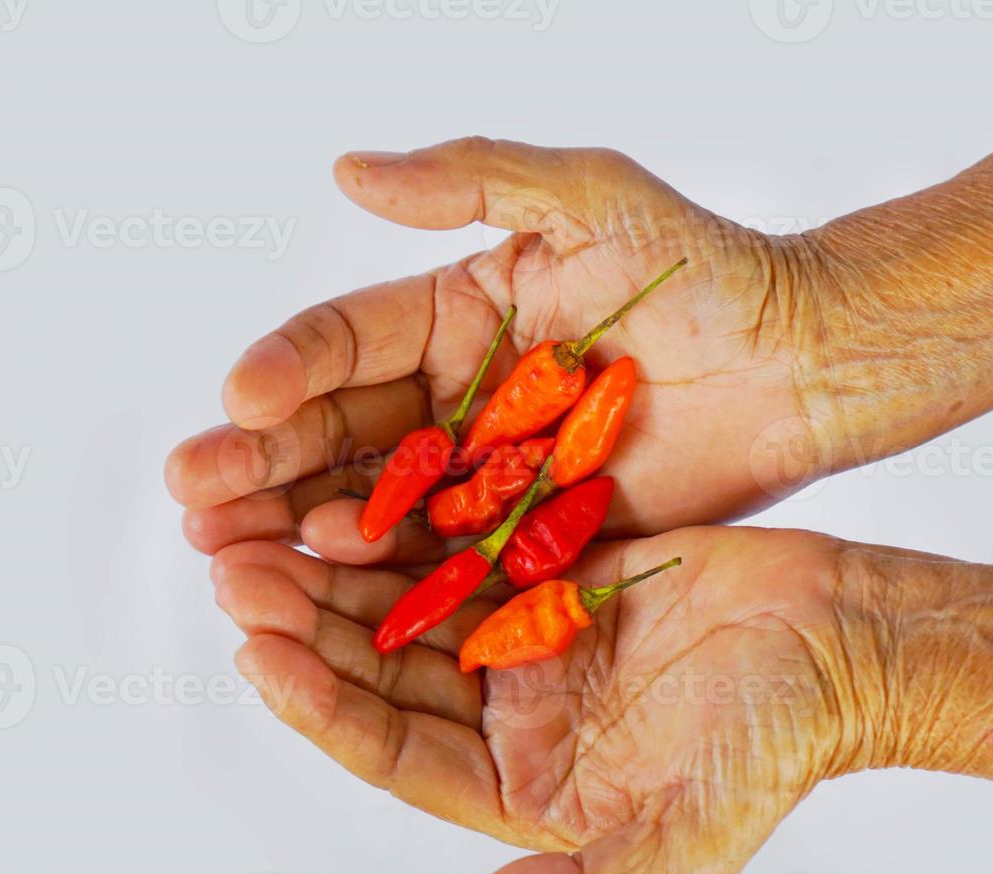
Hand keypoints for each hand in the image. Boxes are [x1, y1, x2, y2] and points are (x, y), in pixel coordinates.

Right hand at [166, 137, 898, 557]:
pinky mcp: (528, 532)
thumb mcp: (589, 199)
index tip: (238, 400)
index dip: (287, 371)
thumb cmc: (706, 267)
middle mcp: (455, 395)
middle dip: (262, 462)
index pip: (347, 343)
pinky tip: (324, 587)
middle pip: (338, 432)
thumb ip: (472, 178)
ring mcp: (488, 470)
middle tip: (193, 496)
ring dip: (298, 525)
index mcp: (454, 313)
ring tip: (226, 550)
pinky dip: (384, 575)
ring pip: (375, 502)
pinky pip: (445, 557)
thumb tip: (348, 167)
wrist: (799, 363)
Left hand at [209, 525, 877, 873]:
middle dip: (307, 624)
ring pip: (410, 599)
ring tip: (273, 524)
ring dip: (341, 567)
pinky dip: (414, 516)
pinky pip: (467, 539)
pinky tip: (363, 485)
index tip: (257, 658)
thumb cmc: (778, 746)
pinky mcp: (555, 565)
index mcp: (522, 785)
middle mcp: (511, 712)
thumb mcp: (683, 842)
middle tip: (239, 570)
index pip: (396, 748)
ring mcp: (528, 634)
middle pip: (384, 668)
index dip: (323, 708)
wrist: (845, 641)